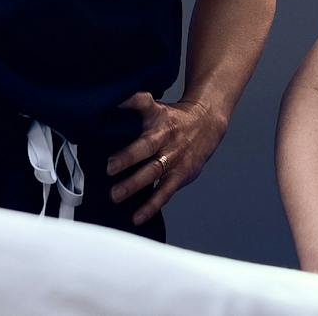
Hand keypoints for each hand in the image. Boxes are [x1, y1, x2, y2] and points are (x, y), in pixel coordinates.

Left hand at [106, 92, 226, 223]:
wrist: (208, 124)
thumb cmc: (174, 117)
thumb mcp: (156, 106)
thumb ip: (135, 103)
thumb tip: (110, 101)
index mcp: (160, 122)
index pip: (144, 122)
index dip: (131, 120)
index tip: (112, 137)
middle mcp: (168, 140)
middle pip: (147, 149)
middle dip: (128, 159)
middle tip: (109, 169)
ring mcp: (175, 159)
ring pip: (154, 173)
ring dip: (135, 185)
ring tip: (116, 196)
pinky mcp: (181, 175)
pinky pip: (165, 192)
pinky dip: (152, 205)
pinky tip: (137, 217)